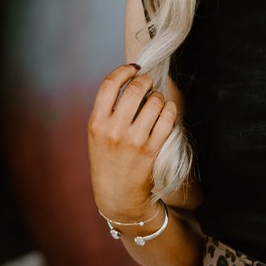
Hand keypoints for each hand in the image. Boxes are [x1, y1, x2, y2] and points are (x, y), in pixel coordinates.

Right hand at [88, 63, 177, 218]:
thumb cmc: (108, 162)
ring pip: (154, 102)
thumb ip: (109, 110)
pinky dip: (170, 110)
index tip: (133, 68)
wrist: (117, 197)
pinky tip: (167, 110)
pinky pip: (166, 120)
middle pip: (134, 89)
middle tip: (149, 83)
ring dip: (159, 97)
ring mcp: (133, 141)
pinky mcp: (151, 151)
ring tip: (157, 102)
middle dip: (146, 81)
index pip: (109, 85)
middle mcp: (113, 130)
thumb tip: (132, 80)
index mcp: (96, 123)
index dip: (124, 71)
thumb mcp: (97, 135)